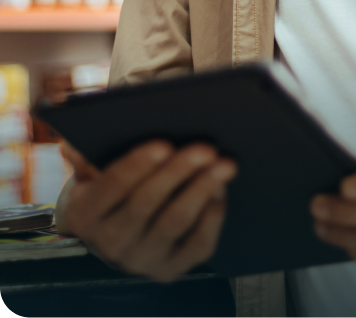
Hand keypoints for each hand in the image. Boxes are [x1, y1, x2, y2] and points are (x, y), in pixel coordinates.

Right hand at [58, 138, 237, 282]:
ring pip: (175, 222)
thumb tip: (76, 143)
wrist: (110, 232)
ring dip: (202, 190)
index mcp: (85, 213)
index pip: (112, 186)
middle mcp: (110, 242)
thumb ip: (83, 151)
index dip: (138, 164)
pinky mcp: (170, 269)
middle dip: (178, 172)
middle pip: (147, 203)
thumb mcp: (87, 168)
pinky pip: (197, 244)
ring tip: (224, 164)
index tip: (164, 144)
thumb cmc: (105, 187)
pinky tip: (221, 189)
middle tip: (206, 148)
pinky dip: (212, 215)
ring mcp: (141, 260)